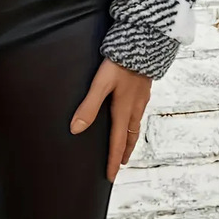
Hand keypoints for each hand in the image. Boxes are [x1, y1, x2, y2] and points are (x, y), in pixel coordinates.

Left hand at [70, 57, 150, 181]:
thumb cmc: (120, 63)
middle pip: (129, 135)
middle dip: (124, 151)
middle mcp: (135, 106)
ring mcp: (141, 96)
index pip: (117, 142)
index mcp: (124, 110)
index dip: (113, 160)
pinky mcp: (143, 85)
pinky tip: (131, 112)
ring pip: (135, 123)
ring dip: (130, 136)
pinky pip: (139, 110)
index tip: (111, 176)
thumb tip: (75, 129)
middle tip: (121, 163)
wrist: (142, 43)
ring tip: (126, 142)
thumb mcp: (100, 84)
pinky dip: (134, 119)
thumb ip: (88, 106)